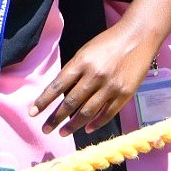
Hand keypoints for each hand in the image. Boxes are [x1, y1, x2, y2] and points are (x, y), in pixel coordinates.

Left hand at [30, 23, 155, 134]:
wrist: (137, 37)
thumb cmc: (108, 43)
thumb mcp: (85, 52)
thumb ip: (74, 71)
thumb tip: (61, 93)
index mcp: (81, 62)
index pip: (57, 86)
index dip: (43, 101)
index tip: (32, 112)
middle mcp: (94, 75)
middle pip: (70, 102)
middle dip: (55, 118)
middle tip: (45, 129)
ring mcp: (110, 86)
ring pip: (87, 112)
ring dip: (73, 125)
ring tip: (63, 132)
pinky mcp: (124, 94)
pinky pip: (108, 113)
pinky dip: (96, 123)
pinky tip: (87, 129)